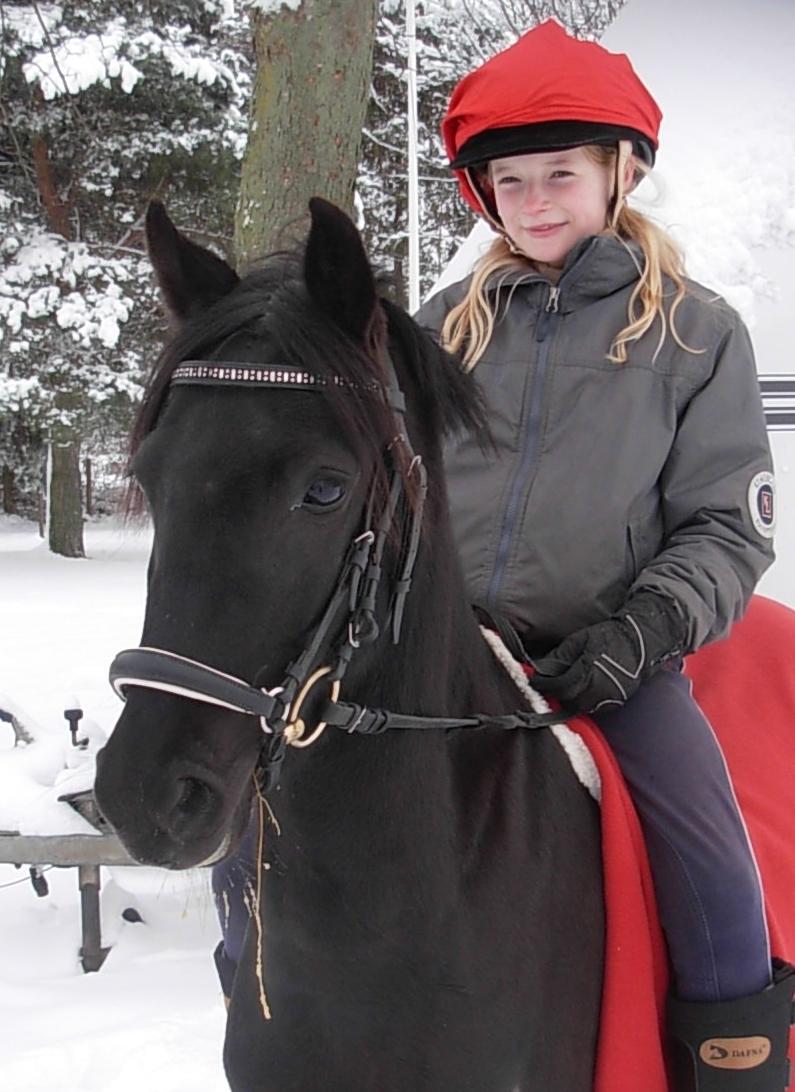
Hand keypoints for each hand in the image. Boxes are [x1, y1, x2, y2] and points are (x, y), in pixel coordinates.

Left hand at [530, 593, 685, 713]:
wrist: (640, 641)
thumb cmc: (609, 636)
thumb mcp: (579, 640)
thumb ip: (559, 656)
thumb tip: (541, 668)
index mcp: (587, 673)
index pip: (558, 686)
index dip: (543, 684)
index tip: (534, 680)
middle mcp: (598, 690)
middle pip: (568, 700)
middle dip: (556, 692)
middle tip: (548, 683)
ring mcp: (609, 698)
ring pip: (581, 706)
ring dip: (570, 699)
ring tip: (563, 686)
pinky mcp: (617, 701)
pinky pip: (595, 707)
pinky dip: (585, 701)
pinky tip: (581, 690)